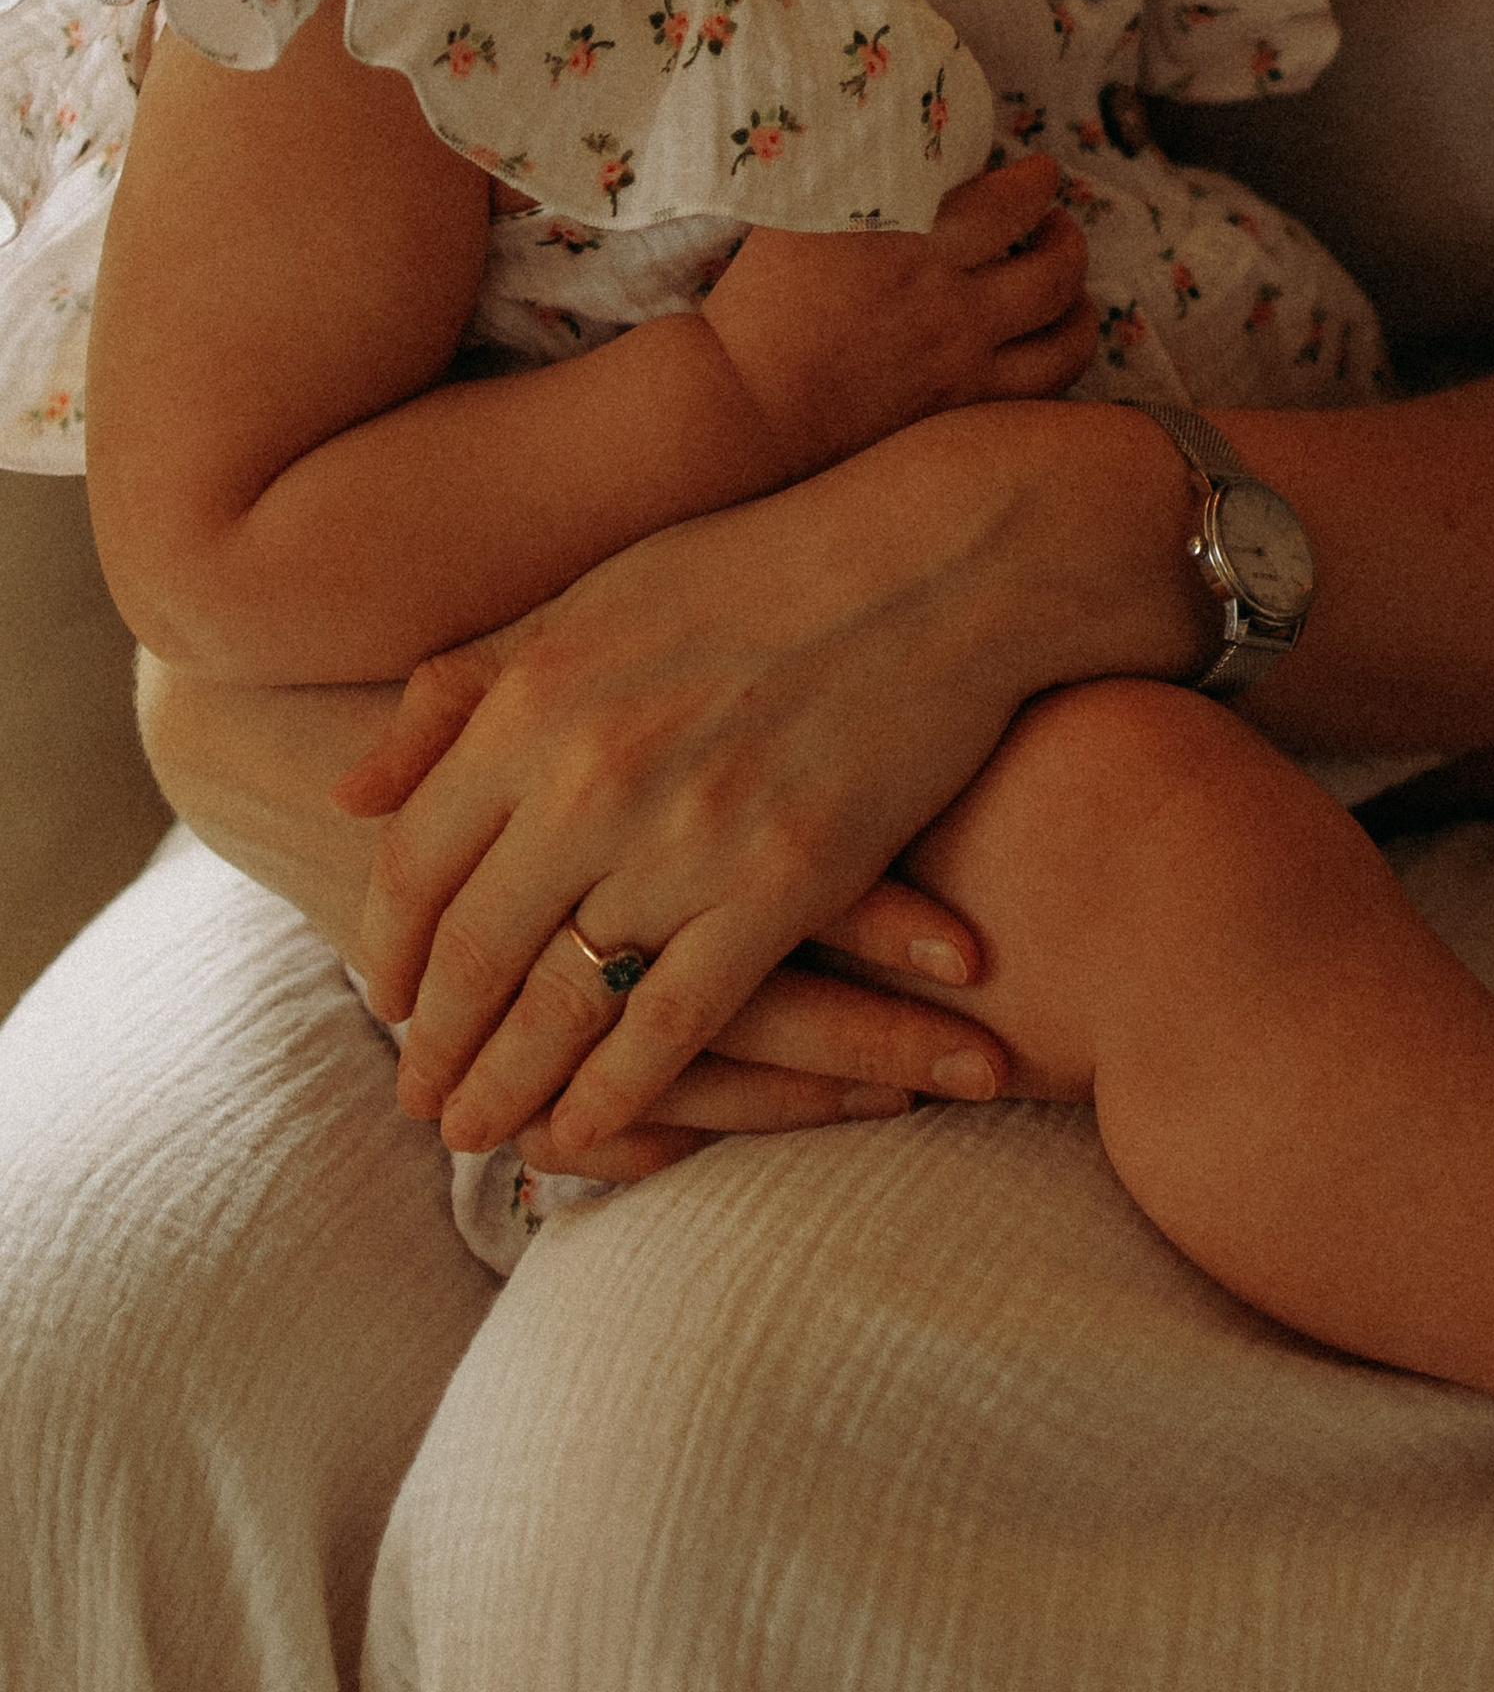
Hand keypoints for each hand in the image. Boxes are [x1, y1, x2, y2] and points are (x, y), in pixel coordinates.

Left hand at [332, 399, 1195, 1158]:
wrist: (941, 556)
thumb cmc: (765, 558)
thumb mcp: (594, 594)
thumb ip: (467, 689)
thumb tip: (355, 788)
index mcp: (536, 699)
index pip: (415, 865)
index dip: (388, 950)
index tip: (381, 998)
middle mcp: (593, 778)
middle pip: (474, 953)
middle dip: (434, 1044)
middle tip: (416, 1098)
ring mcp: (690, 838)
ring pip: (564, 1005)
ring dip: (508, 1085)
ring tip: (479, 1134)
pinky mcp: (786, 884)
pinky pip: (677, 1023)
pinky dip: (622, 1093)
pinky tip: (592, 1132)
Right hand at [701, 153, 1093, 472]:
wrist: (745, 403)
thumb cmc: (761, 300)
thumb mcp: (805, 212)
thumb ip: (863, 176)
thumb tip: (896, 135)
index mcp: (920, 244)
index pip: (1016, 201)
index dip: (1039, 181)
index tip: (1038, 173)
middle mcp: (956, 304)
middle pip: (1058, 267)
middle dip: (1068, 239)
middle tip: (1055, 228)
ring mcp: (964, 367)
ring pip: (1067, 338)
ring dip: (1081, 306)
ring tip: (1071, 293)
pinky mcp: (958, 416)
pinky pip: (1043, 396)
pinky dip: (1059, 366)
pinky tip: (1045, 352)